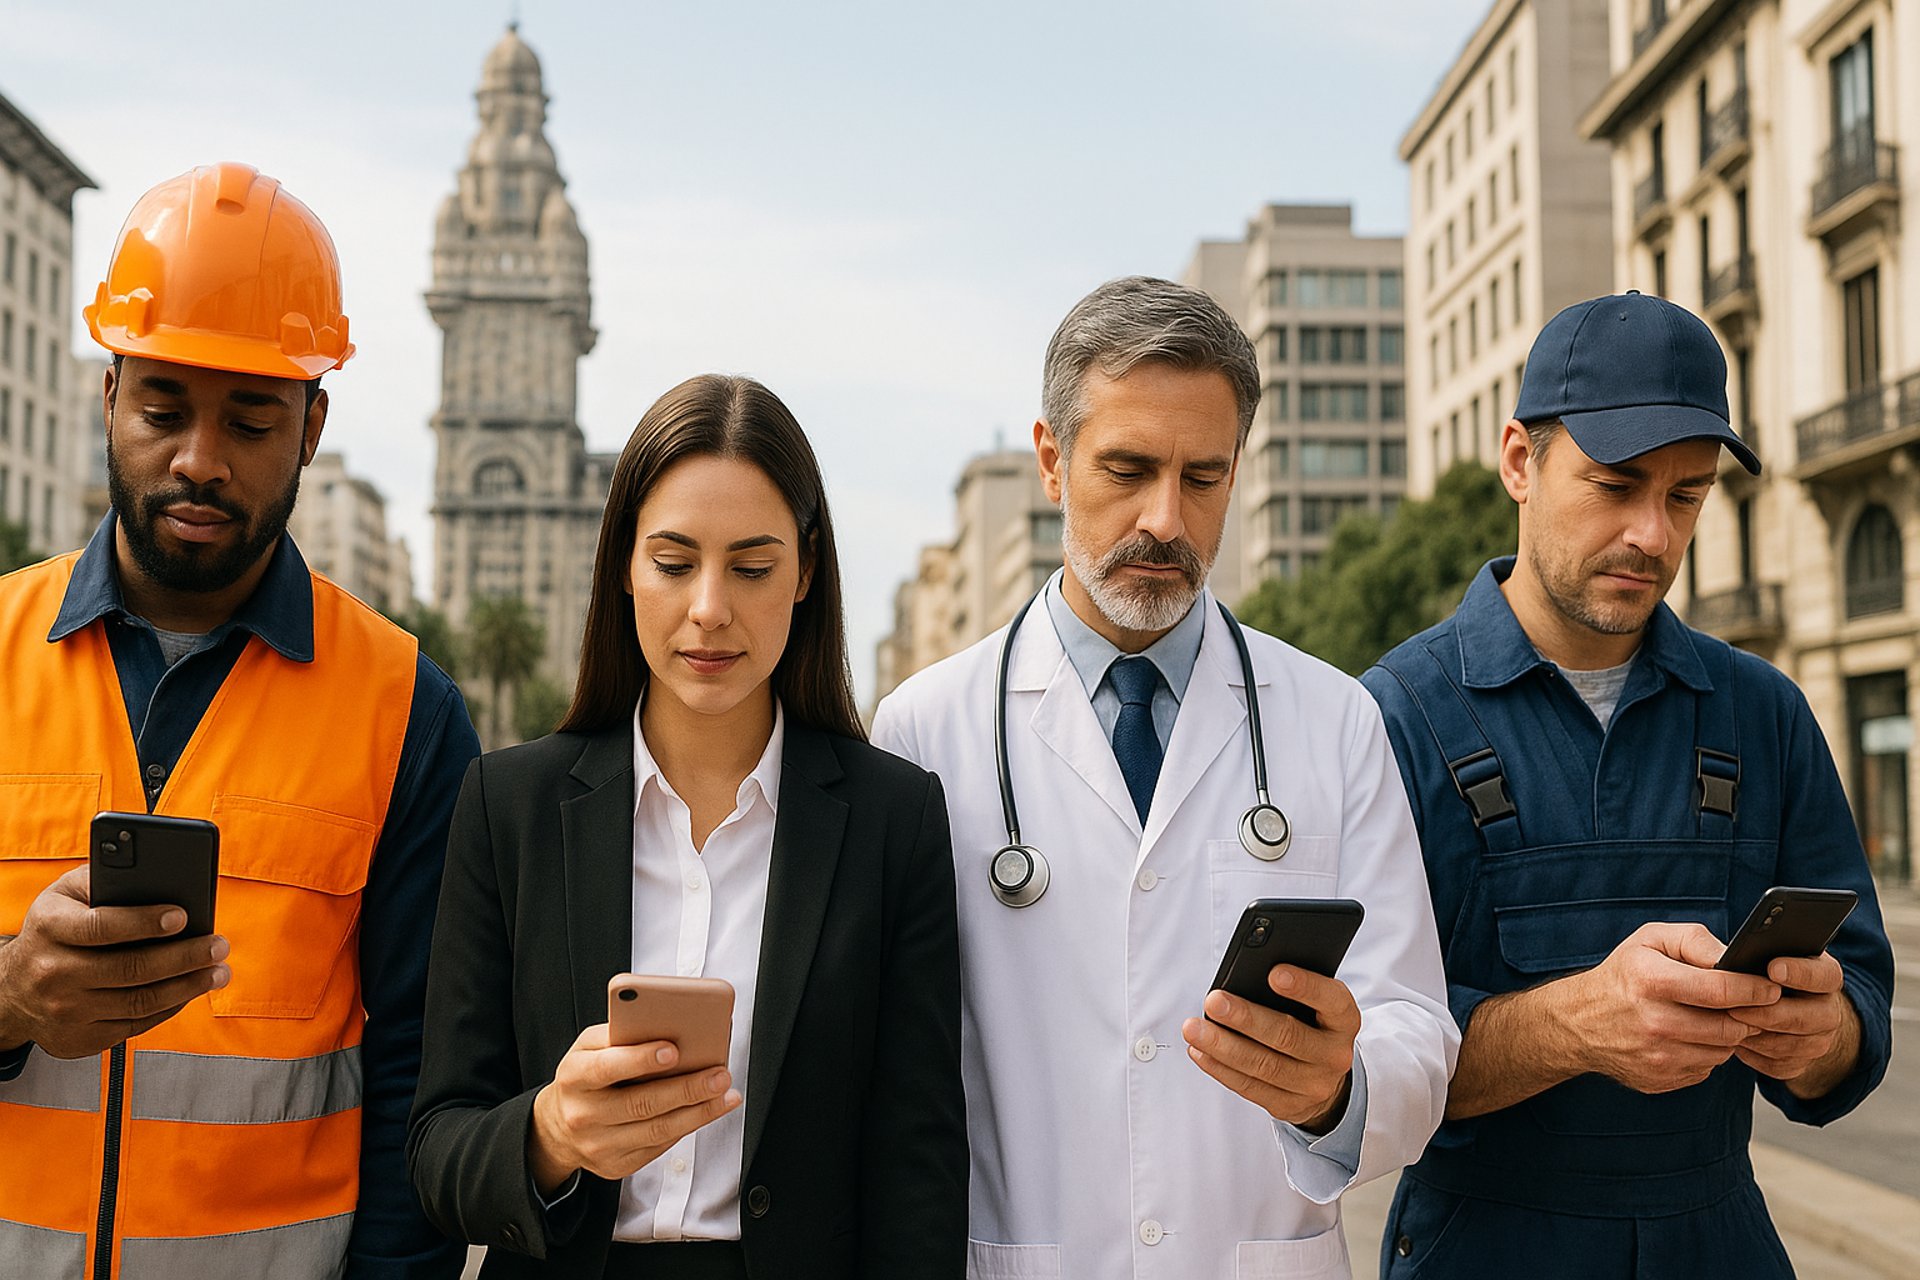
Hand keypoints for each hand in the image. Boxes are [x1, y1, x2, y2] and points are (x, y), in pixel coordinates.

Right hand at [0, 867, 229, 1058]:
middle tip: (218, 946)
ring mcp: (65, 1011)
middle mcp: (52, 972)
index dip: (144, 922)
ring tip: (218, 971)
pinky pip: (136, 1024)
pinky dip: (170, 1007)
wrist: (13, 989)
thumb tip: (160, 874)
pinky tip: (191, 990)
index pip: (101, 926)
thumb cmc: (55, 930)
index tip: (183, 916)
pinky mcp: (79, 1039)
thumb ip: (107, 878)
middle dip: (184, 957)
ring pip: (139, 1001)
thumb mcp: (66, 894)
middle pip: (130, 968)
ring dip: (188, 986)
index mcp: (49, 928)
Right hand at [528, 1024, 741, 1194]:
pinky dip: (688, 1126)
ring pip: (657, 1130)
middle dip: (687, 1088)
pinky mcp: (616, 1165)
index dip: (640, 1059)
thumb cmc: (585, 1076)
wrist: (558, 1127)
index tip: (674, 1050)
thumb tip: (669, 1028)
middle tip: (719, 1074)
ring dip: (699, 1112)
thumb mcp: (589, 1048)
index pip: (607, 1067)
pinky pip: (659, 1146)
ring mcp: (599, 1145)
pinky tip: (709, 1110)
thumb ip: (621, 1035)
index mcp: (574, 1076)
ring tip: (726, 1094)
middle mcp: (583, 1114)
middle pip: (641, 1104)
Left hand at [1181, 965, 1359, 1130]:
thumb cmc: (1311, 1024)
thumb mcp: (1315, 1003)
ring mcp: (1314, 1085)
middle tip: (1214, 1001)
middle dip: (1246, 1018)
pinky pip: (1250, 1087)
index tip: (1274, 973)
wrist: (1325, 1076)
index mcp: (1344, 1020)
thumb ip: (1293, 989)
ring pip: (1264, 1066)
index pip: (1331, 1001)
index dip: (1305, 987)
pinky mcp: (1289, 1105)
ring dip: (1223, 1046)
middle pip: (1287, 1037)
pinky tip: (1200, 1051)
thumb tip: (1247, 975)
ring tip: (1194, 1028)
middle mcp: (1334, 1054)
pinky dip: (1220, 1068)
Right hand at [1561, 922, 1776, 1093]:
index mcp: (1651, 981)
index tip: (1771, 988)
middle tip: (1751, 1005)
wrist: (1578, 1023)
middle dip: (1747, 1015)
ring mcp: (1657, 1057)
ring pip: (1723, 1051)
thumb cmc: (1623, 975)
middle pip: (1730, 1026)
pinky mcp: (1660, 1079)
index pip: (1722, 989)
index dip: (1755, 989)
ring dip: (1728, 1035)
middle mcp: (1654, 1022)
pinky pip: (1706, 1068)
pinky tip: (1693, 1036)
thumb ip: (1695, 940)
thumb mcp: (1650, 940)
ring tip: (1716, 1017)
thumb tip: (1736, 957)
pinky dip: (1707, 1052)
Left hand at [1727, 951, 1856, 1094]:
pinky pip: (1774, 1063)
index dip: (1800, 973)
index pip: (1823, 976)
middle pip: (1805, 1018)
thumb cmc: (1764, 973)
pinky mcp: (1798, 1064)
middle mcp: (1828, 1011)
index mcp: (1825, 976)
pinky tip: (1732, 1038)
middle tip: (1734, 1006)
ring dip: (1756, 1034)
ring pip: (1788, 1044)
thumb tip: (1732, 957)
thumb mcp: (1766, 953)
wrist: (1780, 1009)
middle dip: (1767, 1013)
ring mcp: (1817, 1041)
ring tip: (1726, 1021)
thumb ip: (1757, 951)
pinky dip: (1751, 1052)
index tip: (1773, 969)